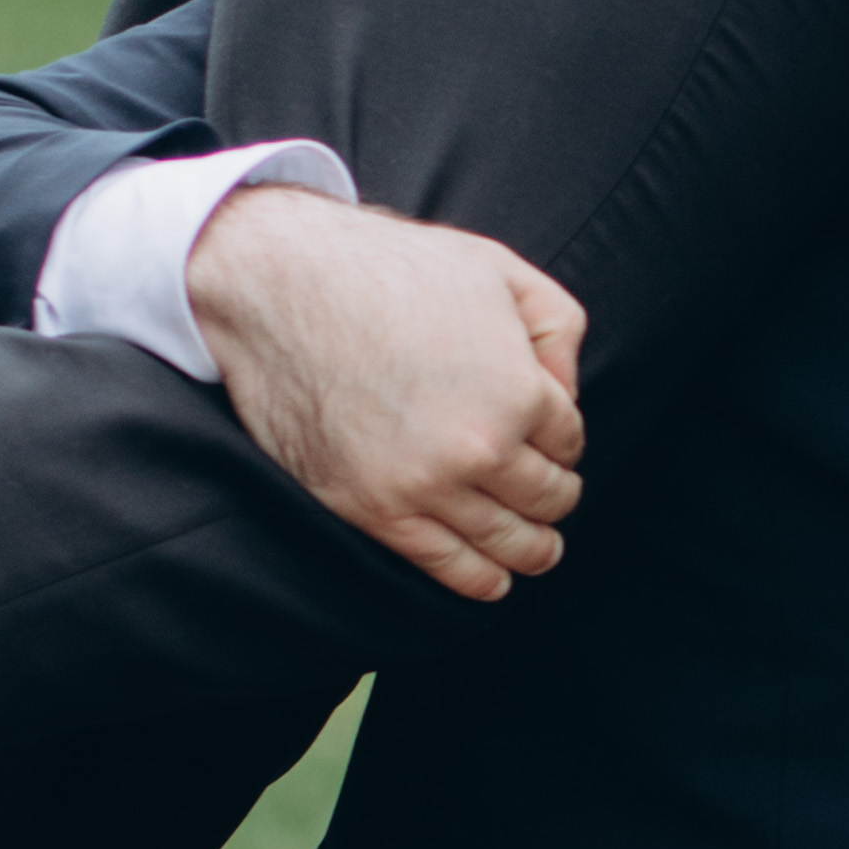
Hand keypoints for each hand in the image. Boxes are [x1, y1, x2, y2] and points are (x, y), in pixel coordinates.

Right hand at [190, 188, 587, 601]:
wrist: (279, 284)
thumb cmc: (390, 268)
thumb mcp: (499, 269)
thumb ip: (557, 329)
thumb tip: (568, 394)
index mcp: (519, 392)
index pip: (569, 442)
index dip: (563, 437)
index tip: (547, 434)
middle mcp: (478, 449)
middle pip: (547, 498)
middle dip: (556, 495)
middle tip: (553, 493)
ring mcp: (422, 486)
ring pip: (507, 541)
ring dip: (533, 548)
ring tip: (541, 549)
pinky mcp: (371, 508)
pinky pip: (444, 564)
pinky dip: (480, 579)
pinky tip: (496, 580)